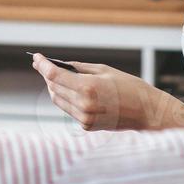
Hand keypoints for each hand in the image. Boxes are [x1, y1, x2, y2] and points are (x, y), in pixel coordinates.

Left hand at [31, 53, 183, 131]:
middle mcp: (83, 104)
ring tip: (53, 77)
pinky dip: (66, 99)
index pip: (54, 75)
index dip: (42, 65)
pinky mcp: (87, 126)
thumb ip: (80, 68)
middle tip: (43, 65)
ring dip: (54, 88)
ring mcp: (84, 118)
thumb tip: (61, 66)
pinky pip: (69, 110)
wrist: (147, 112)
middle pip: (53, 88)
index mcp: (87, 87)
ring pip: (58, 101)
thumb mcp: (105, 70)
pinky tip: (70, 92)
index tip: (36, 57)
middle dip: (47, 75)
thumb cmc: (129, 87)